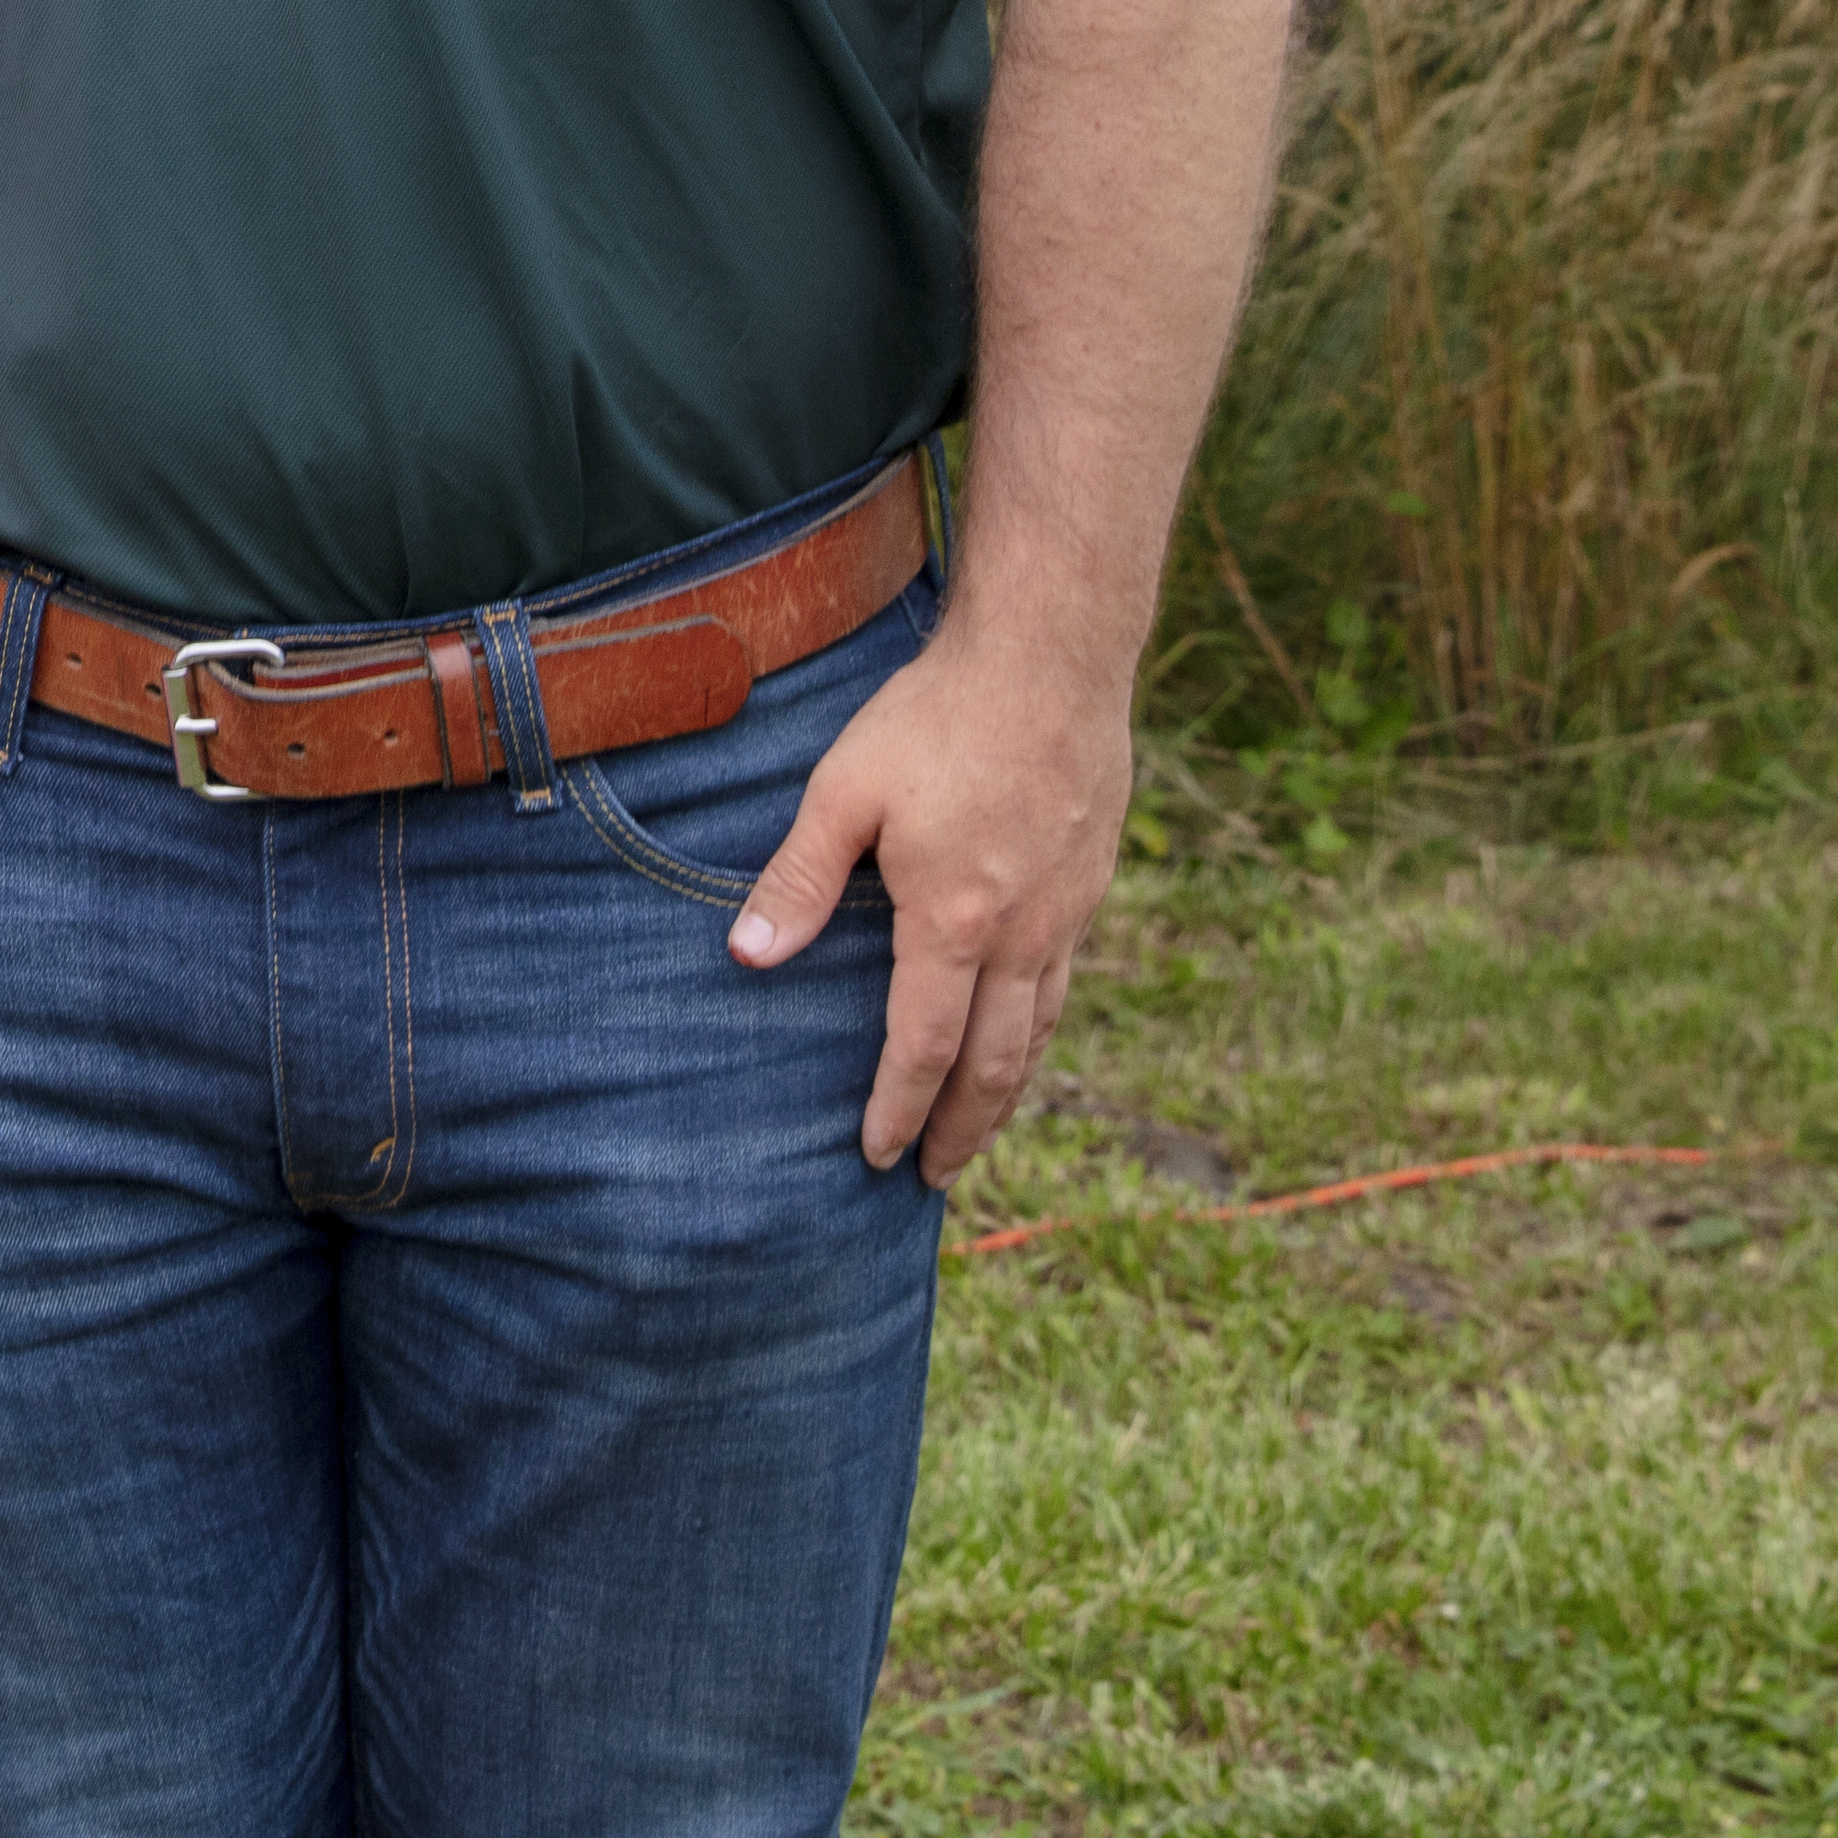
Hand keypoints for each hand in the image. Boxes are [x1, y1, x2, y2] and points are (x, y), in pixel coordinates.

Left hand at [722, 623, 1133, 1183]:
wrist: (1054, 659)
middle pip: (997, 1064)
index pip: (924, 1047)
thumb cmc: (936, 717)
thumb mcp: (845, 791)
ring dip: (1007, 1092)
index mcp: (955, 921)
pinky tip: (1020, 1033)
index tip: (874, 1155)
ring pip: (1041, 1030)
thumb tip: (747, 957)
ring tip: (976, 1131)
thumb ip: (798, 880)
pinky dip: (1038, 1030)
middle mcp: (1023, 934)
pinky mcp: (1091, 883)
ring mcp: (1068, 912)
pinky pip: (1065, 982)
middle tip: (931, 1177)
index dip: (898, 1107)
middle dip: (962, 1130)